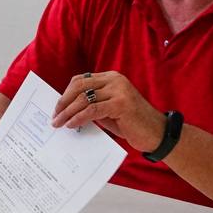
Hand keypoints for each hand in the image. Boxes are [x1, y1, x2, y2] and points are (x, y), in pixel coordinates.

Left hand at [51, 71, 165, 151]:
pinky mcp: (121, 104)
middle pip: (79, 86)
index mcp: (111, 78)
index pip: (81, 80)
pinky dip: (78, 118)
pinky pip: (92, 110)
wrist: (157, 134)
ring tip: (58, 124)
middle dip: (63, 102)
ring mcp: (119, 90)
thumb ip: (92, 104)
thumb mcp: (108, 110)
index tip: (57, 108)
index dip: (66, 93)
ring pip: (83, 99)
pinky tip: (71, 125)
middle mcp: (115, 80)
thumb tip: (66, 109)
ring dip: (67, 112)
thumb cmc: (131, 124)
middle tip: (55, 116)